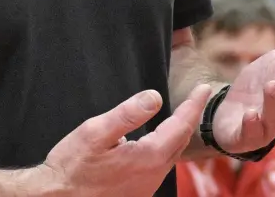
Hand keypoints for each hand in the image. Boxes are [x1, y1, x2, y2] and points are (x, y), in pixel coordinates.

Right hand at [34, 86, 209, 195]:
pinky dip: (166, 148)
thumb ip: (127, 114)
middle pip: (181, 141)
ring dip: (179, 134)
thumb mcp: (95, 132)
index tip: (204, 88)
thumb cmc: (71, 167)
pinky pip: (160, 167)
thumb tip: (155, 97)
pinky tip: (158, 141)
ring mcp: (146, 187)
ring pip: (172, 156)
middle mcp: (153, 175)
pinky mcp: (137, 193)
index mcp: (148, 157)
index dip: (194, 104)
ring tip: (182, 115)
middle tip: (197, 97)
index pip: (181, 125)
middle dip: (190, 117)